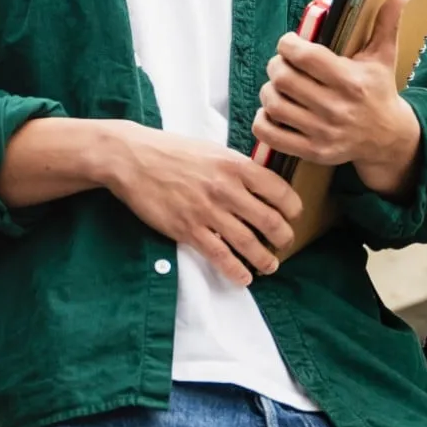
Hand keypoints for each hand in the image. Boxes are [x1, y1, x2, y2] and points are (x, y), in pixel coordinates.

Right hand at [95, 124, 302, 285]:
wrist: (132, 159)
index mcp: (235, 165)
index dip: (292, 208)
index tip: (293, 216)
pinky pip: (220, 256)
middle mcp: (226, 189)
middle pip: (269, 221)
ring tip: (270, 265)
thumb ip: (237, 167)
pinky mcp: (188, 230)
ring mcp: (207, 211)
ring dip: (265, 259)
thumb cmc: (171, 151)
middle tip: (284, 243)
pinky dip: (236, 270)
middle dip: (283, 237)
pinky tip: (244, 277)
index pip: (279, 191)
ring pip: (249, 243)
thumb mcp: (211, 150)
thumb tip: (260, 182)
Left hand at [253, 0, 420, 193]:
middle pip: (283, 78)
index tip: (290, 43)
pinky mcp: (313, 152)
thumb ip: (386, 23)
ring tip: (277, 85)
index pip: (305, 56)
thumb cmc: (379, 91)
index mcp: (351, 81)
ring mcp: (323, 132)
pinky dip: (262, 121)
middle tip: (280, 63)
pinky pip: (270, 135)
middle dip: (276, 65)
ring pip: (274, 105)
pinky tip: (271, 110)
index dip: (288, 44)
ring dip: (268, 91)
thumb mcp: (384, 57)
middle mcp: (336, 108)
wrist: (388, 138)